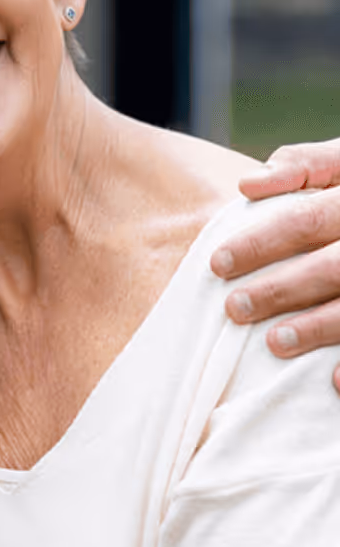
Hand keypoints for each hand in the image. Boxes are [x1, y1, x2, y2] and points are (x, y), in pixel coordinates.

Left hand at [211, 140, 339, 391]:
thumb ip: (305, 164)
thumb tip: (246, 185)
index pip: (306, 220)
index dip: (261, 243)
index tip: (218, 263)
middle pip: (333, 267)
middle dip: (281, 290)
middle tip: (235, 308)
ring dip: (319, 327)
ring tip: (275, 343)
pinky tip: (333, 382)